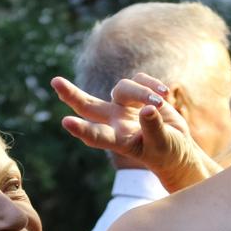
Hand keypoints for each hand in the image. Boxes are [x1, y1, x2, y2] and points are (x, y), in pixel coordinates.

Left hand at [51, 74, 215, 191]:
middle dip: (72, 95)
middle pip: (88, 106)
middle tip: (55, 82)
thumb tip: (149, 108)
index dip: (83, 129)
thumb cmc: (167, 151)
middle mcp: (116, 122)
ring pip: (122, 88)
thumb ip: (154, 128)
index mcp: (119, 140)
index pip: (98, 135)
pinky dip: (152, 84)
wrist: (176, 148)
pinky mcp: (138, 94)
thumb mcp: (163, 144)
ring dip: (142, 93)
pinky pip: (140, 79)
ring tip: (161, 103)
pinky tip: (165, 94)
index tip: (66, 122)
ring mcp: (124, 107)